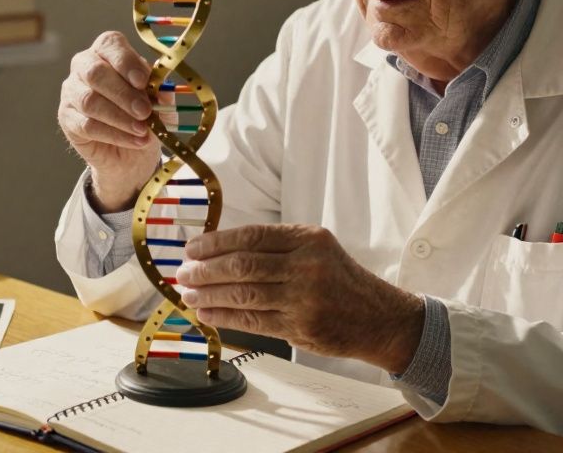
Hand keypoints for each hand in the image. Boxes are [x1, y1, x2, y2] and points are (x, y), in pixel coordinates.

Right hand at [58, 32, 161, 211]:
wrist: (131, 151)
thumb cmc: (144, 116)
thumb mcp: (160, 103)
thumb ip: (161, 93)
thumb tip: (164, 88)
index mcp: (107, 52)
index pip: (110, 45)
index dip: (126, 61)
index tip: (143, 81)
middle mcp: (84, 66)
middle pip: (96, 73)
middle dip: (123, 93)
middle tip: (144, 111)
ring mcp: (72, 91)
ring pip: (89, 101)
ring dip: (120, 117)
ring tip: (142, 129)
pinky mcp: (66, 117)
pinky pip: (87, 125)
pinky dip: (115, 135)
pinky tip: (134, 141)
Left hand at [175, 224, 424, 373]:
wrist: (378, 317)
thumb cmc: (339, 280)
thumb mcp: (316, 249)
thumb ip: (276, 247)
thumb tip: (218, 251)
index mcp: (308, 239)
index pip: (251, 236)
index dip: (216, 243)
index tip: (192, 249)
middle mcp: (307, 265)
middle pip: (242, 265)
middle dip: (206, 270)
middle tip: (184, 273)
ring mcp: (305, 298)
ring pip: (243, 294)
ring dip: (209, 295)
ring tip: (189, 295)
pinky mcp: (301, 327)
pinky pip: (253, 321)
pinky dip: (224, 316)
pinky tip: (207, 313)